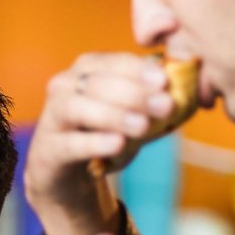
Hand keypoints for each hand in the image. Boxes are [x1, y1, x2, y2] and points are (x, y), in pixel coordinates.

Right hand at [25, 52, 177, 227]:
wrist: (65, 172)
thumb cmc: (102, 133)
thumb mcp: (129, 112)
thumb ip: (151, 98)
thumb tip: (186, 88)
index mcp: (87, 69)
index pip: (112, 61)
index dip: (138, 69)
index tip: (164, 81)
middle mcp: (64, 86)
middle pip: (96, 83)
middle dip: (134, 93)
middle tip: (164, 106)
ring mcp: (52, 117)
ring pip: (78, 108)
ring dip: (113, 114)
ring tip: (142, 126)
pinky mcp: (48, 149)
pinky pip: (70, 143)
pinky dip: (95, 142)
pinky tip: (117, 144)